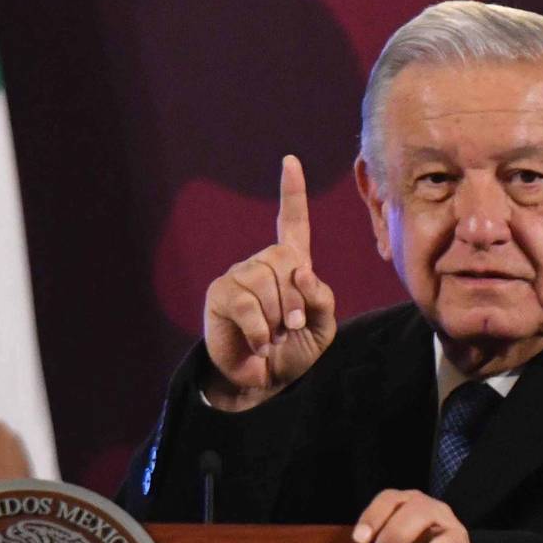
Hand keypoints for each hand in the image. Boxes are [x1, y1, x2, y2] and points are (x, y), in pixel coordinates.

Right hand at [202, 155, 336, 410]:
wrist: (263, 382)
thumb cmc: (293, 352)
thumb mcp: (321, 328)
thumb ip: (322, 299)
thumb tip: (302, 271)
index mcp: (291, 266)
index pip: (293, 223)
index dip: (292, 193)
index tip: (290, 161)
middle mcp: (262, 264)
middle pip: (286, 260)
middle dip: (296, 300)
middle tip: (292, 327)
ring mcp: (238, 275)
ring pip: (266, 282)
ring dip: (277, 319)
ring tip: (273, 337)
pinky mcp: (220, 294)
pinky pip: (247, 304)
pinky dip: (260, 331)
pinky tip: (259, 343)